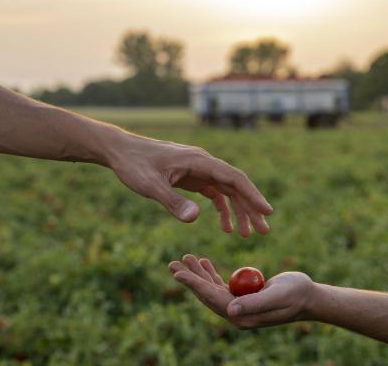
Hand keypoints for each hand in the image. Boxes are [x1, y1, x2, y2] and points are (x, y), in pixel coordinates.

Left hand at [106, 133, 272, 235]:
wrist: (121, 151)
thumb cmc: (134, 164)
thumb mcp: (150, 185)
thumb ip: (172, 202)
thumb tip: (195, 218)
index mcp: (198, 161)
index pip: (233, 177)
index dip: (252, 195)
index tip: (267, 211)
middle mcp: (204, 164)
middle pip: (236, 185)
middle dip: (251, 208)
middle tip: (264, 231)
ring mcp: (199, 171)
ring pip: (228, 191)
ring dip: (239, 211)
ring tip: (247, 234)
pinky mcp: (193, 178)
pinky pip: (215, 194)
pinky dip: (223, 210)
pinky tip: (226, 228)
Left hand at [169, 255, 314, 328]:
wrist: (309, 297)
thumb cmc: (296, 294)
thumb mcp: (277, 296)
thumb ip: (254, 304)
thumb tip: (230, 310)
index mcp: (242, 316)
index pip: (212, 299)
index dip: (194, 285)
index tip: (178, 274)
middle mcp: (237, 313)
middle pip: (207, 294)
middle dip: (190, 279)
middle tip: (172, 264)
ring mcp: (239, 305)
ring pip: (212, 288)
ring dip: (198, 274)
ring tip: (185, 259)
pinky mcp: (243, 296)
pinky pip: (221, 284)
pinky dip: (211, 273)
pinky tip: (203, 263)